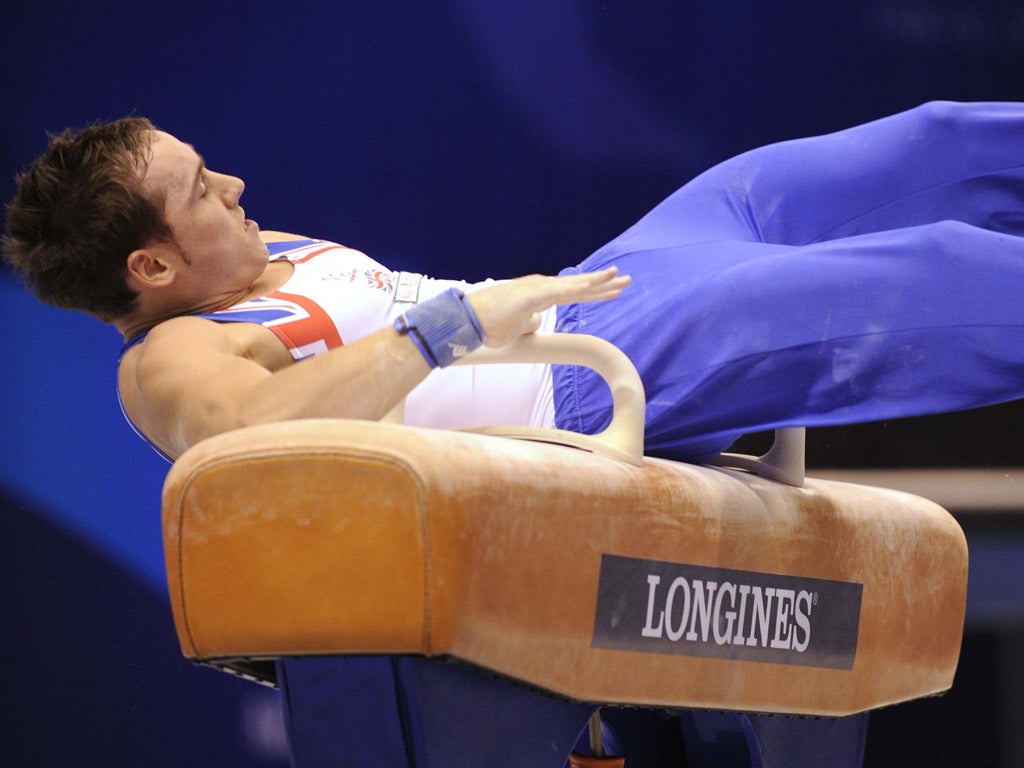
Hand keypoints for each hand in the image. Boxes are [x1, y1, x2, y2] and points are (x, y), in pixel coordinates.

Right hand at [467, 267, 629, 347]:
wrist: (465, 322)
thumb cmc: (486, 325)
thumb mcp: (514, 330)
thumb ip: (528, 324)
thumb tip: (537, 321)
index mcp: (538, 296)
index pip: (573, 293)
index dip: (594, 292)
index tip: (614, 291)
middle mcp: (540, 289)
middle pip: (577, 287)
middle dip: (603, 284)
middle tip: (626, 280)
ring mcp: (535, 290)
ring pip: (571, 285)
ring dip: (595, 281)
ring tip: (617, 276)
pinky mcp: (529, 296)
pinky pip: (557, 292)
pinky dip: (575, 288)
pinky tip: (592, 285)